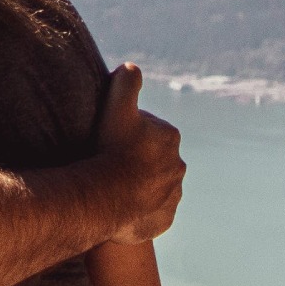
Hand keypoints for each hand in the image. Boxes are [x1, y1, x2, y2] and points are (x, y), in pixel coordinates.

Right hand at [95, 64, 184, 242]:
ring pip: (154, 186)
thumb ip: (125, 84)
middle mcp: (177, 166)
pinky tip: (121, 208)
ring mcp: (172, 194)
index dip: (126, 133)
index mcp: (169, 137)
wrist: (109, 195)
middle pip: (152, 159)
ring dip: (138, 186)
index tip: (108, 139)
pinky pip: (152, 212)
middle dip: (135, 160)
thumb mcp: (116, 108)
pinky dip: (140, 210)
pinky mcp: (165, 219)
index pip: (147, 131)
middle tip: (107, 163)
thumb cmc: (112, 149)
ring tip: (112, 187)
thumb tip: (131, 66)